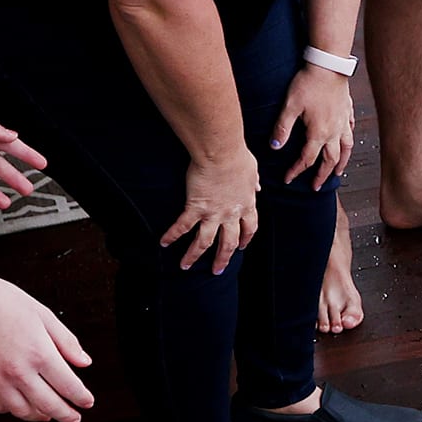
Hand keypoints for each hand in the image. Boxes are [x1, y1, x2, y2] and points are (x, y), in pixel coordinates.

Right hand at [0, 269, 94, 421]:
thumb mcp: (43, 315)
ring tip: (47, 413)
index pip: (69, 386)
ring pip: (23, 411)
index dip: (81, 398)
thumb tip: (84, 362)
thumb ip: (66, 342)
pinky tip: (17, 404)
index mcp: (39, 353)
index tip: (87, 402)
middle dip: (66, 415)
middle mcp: (18, 372)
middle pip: (49, 405)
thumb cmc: (0, 301)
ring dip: (39, 416)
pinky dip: (10, 410)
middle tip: (73, 418)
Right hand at [163, 151, 258, 272]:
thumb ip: (254, 182)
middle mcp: (231, 213)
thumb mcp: (252, 169)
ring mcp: (213, 213)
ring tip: (185, 267)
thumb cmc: (237, 156)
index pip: (250, 227)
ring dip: (194, 256)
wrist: (221, 152)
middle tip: (217, 270)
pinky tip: (163, 242)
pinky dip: (172, 235)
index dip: (245, 238)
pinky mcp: (195, 207)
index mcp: (246, 204)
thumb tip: (258, 187)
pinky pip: (182, 226)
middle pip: (228, 242)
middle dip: (222, 258)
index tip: (242, 246)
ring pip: (204, 242)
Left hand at [274, 65, 353, 188]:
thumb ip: (282, 129)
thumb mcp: (290, 107)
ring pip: (346, 148)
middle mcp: (334, 131)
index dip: (296, 171)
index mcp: (319, 133)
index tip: (288, 179)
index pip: (307, 159)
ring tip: (339, 172)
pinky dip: (348, 139)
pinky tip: (347, 140)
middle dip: (322, 175)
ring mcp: (343, 121)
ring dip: (342, 162)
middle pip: (330, 160)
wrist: (329, 65)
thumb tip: (274, 147)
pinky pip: (351, 129)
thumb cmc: (308, 83)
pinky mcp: (348, 111)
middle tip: (316, 186)